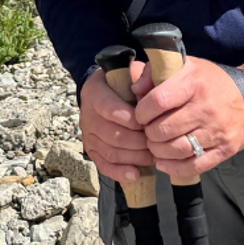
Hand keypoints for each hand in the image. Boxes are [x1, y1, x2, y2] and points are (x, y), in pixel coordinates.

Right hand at [79, 66, 155, 184]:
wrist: (108, 90)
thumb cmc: (126, 81)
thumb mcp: (134, 70)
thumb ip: (142, 75)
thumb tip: (143, 92)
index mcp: (94, 92)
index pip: (108, 108)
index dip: (129, 118)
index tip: (147, 122)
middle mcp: (87, 113)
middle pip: (112, 134)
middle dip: (138, 141)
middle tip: (157, 142)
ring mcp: (88, 133)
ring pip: (111, 151)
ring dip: (134, 157)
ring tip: (153, 156)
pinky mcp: (91, 149)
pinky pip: (103, 165)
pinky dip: (119, 172)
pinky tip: (135, 174)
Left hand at [132, 59, 243, 176]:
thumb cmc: (205, 81)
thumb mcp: (183, 66)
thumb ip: (154, 73)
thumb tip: (134, 89)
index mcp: (194, 83)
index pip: (159, 101)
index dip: (142, 112)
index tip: (139, 115)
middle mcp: (207, 107)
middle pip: (165, 129)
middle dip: (149, 134)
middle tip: (147, 132)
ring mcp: (217, 130)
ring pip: (178, 150)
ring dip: (159, 152)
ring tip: (154, 146)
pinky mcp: (225, 149)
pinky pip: (195, 165)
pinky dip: (174, 168)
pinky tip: (163, 163)